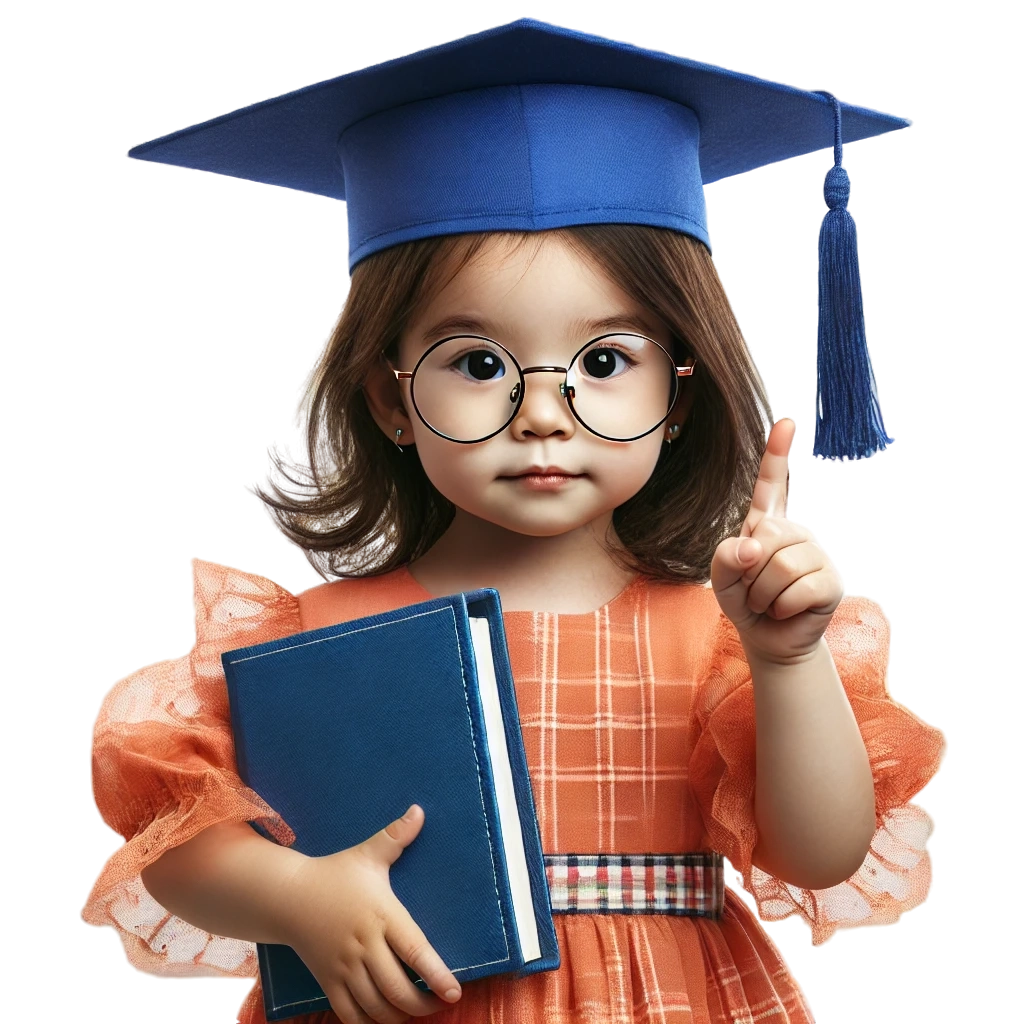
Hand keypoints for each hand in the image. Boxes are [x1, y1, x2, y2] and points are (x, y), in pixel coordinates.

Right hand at [281, 804, 461, 1023]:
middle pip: (397, 988)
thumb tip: (420, 810)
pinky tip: (383, 1020)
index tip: (454, 992)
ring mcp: (343, 967)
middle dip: (422, 1004)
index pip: (415, 951)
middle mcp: (364, 945)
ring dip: (399, 1017)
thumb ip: (396, 836)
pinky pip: (349, 1014)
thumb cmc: (334, 874)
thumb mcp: (367, 854)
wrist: (287, 896)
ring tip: (416, 1013)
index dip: (436, 975)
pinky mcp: (328, 981)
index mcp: (381, 914)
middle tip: (439, 1005)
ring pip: (375, 1006)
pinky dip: (368, 1023)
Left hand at [710, 417, 843, 664]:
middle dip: (749, 572)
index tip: (786, 421)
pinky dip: (781, 607)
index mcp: (767, 524)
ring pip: (781, 565)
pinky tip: (787, 610)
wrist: (768, 640)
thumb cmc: (745, 603)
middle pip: (768, 536)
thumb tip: (754, 547)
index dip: (777, 453)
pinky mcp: (833, 581)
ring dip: (763, 593)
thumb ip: (725, 558)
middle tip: (754, 589)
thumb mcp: (721, 580)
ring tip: (769, 601)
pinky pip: (798, 589)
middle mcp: (797, 532)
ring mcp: (819, 554)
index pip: (771, 485)